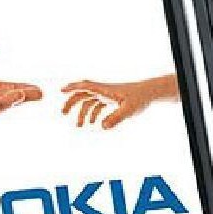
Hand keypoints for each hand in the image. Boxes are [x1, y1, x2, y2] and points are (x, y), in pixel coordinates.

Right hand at [60, 74, 179, 128]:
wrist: (151, 93)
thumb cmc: (140, 98)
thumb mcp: (129, 110)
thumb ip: (116, 118)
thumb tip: (102, 127)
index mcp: (106, 90)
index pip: (86, 86)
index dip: (73, 87)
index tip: (61, 91)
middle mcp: (104, 91)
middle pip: (83, 94)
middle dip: (72, 102)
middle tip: (63, 113)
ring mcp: (108, 95)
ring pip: (89, 102)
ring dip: (83, 113)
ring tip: (79, 126)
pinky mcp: (112, 100)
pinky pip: (98, 106)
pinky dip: (94, 114)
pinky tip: (95, 124)